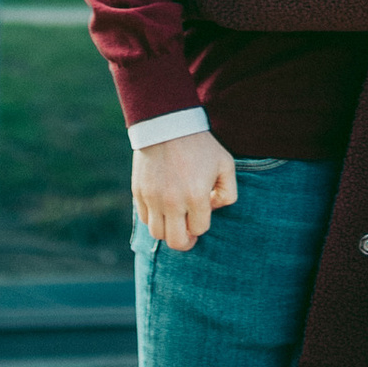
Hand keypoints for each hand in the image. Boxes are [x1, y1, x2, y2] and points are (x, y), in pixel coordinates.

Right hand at [133, 130, 237, 253]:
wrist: (167, 124)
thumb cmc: (200, 145)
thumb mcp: (225, 164)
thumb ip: (228, 192)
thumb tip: (213, 208)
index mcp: (196, 196)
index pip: (199, 229)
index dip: (202, 223)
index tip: (202, 211)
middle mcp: (172, 202)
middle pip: (176, 241)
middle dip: (186, 241)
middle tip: (189, 232)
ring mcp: (153, 198)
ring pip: (158, 234)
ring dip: (168, 230)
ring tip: (175, 219)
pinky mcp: (139, 192)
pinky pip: (144, 218)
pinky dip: (153, 218)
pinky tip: (162, 207)